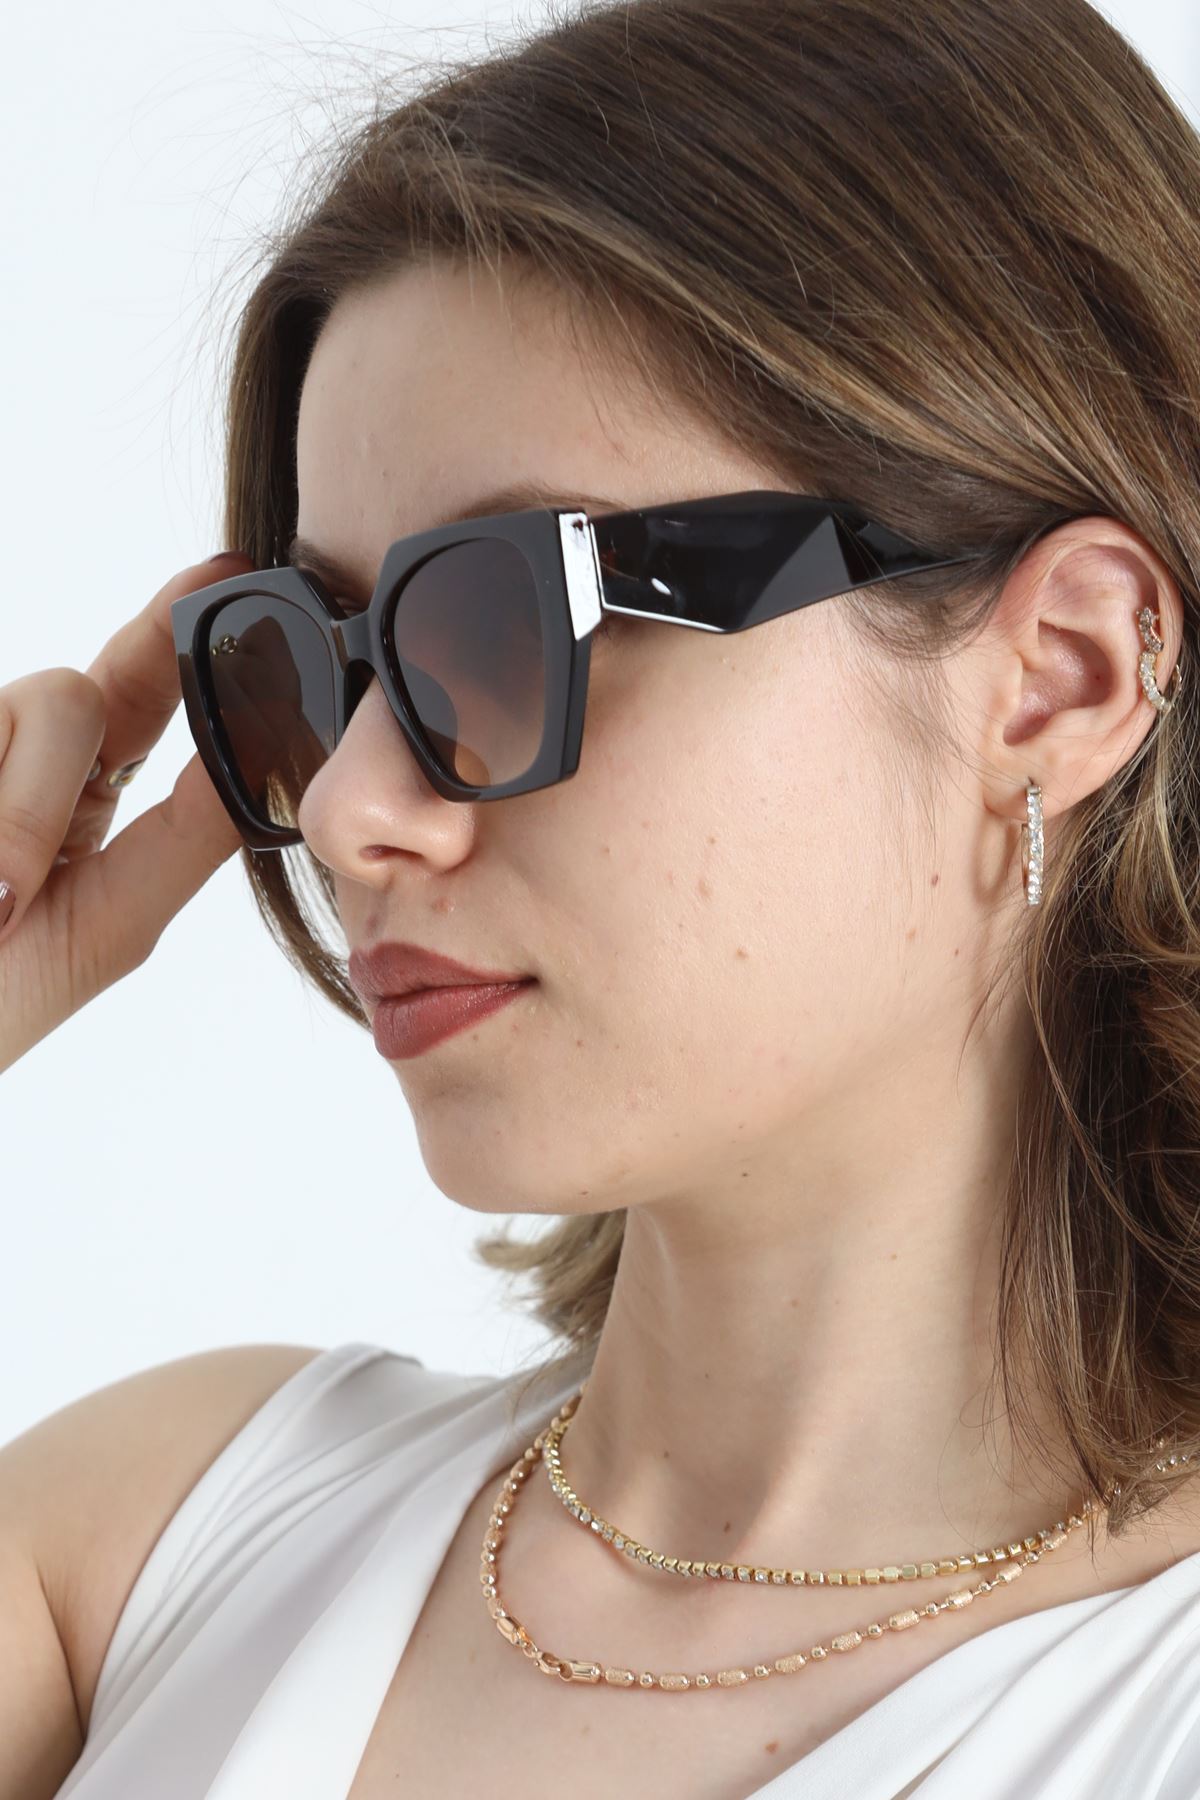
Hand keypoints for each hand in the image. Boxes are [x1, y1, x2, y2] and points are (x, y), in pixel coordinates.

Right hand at [0, 553, 255, 1072]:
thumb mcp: (111, 922)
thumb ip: (188, 835)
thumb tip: (265, 758)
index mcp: (79, 803)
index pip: (140, 701)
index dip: (178, 634)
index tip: (228, 570)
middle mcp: (13, 763)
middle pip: (83, 686)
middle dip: (149, 653)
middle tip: (201, 606)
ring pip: (48, 704)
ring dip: (31, 812)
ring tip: (3, 896)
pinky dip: (1, 818)